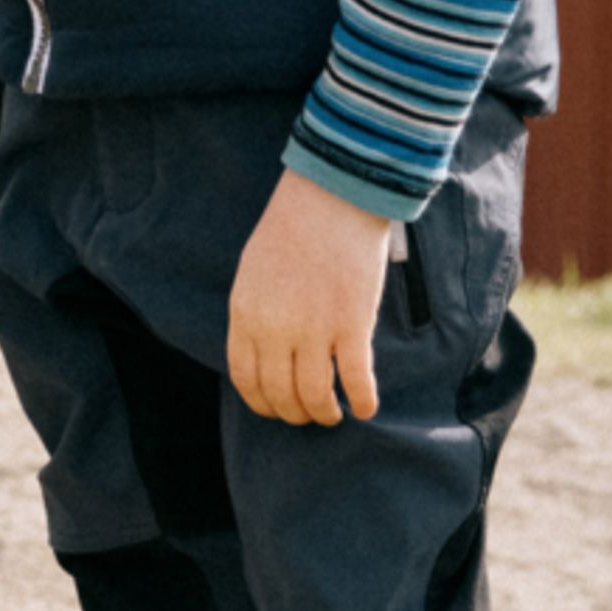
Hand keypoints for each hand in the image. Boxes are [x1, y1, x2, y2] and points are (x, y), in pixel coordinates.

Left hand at [226, 168, 392, 425]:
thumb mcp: (254, 272)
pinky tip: (366, 408)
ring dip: (325, 413)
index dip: (261, 403)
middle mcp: (275, 329)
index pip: (246, 378)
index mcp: (245, 314)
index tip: (275, 409)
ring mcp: (315, 330)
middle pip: (281, 393)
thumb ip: (255, 314)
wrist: (332, 195)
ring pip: (316, 396)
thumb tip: (264, 354)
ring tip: (333, 414)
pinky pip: (357, 380)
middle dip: (295, 413)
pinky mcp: (353, 324)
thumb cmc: (293, 228)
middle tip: (308, 415)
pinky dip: (363, 400)